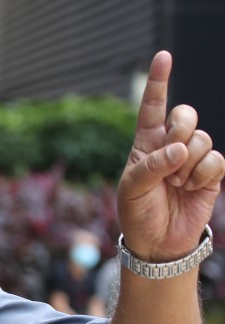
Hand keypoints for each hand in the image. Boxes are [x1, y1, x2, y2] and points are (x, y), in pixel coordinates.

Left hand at [117, 51, 224, 260]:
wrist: (157, 242)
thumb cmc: (137, 212)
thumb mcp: (132, 189)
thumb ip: (152, 165)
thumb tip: (180, 149)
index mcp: (146, 144)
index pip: (152, 107)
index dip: (158, 82)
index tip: (163, 56)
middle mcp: (171, 146)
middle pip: (185, 115)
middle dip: (180, 129)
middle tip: (171, 155)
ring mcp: (192, 159)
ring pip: (202, 139)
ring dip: (188, 163)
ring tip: (176, 184)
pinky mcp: (210, 174)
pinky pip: (215, 159)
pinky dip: (202, 174)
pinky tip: (191, 187)